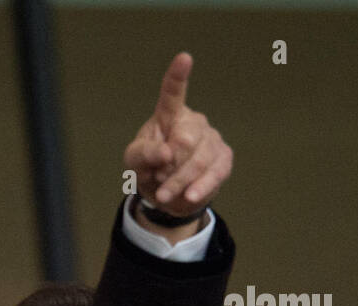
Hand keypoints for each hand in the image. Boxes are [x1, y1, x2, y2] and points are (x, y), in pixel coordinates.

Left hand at [124, 52, 232, 223]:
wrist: (167, 194)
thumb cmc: (148, 168)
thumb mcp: (134, 162)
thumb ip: (143, 154)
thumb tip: (165, 152)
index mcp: (168, 116)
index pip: (172, 94)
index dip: (178, 77)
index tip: (184, 58)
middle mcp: (193, 122)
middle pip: (186, 139)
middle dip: (168, 164)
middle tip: (156, 176)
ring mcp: (211, 139)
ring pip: (199, 160)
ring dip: (178, 181)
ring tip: (163, 193)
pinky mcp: (223, 158)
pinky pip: (215, 173)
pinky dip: (200, 186)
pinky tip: (190, 196)